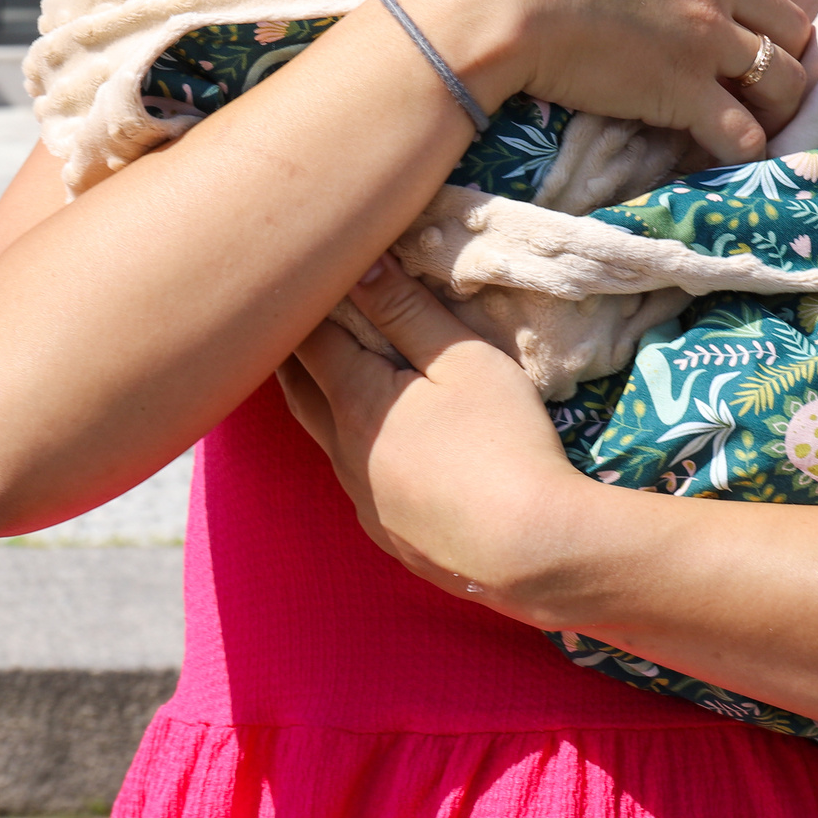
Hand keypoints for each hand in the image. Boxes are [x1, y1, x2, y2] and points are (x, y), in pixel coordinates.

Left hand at [276, 256, 595, 621]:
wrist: (531, 551)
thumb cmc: (504, 442)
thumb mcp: (465, 360)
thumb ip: (408, 312)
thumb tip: (360, 266)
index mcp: (357, 402)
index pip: (310, 340)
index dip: (305, 304)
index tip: (301, 278)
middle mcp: (344, 453)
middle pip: (299, 392)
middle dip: (291, 353)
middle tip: (287, 321)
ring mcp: (363, 500)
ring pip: (325, 440)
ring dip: (319, 404)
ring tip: (323, 375)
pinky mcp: (386, 534)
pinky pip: (356, 482)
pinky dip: (353, 451)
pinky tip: (378, 449)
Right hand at [389, 0, 812, 164]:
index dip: (733, 11)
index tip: (713, 35)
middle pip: (787, 26)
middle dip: (784, 57)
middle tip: (758, 86)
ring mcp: (706, 38)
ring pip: (785, 81)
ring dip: (778, 108)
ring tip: (756, 127)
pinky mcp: (686, 92)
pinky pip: (745, 136)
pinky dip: (745, 152)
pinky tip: (727, 160)